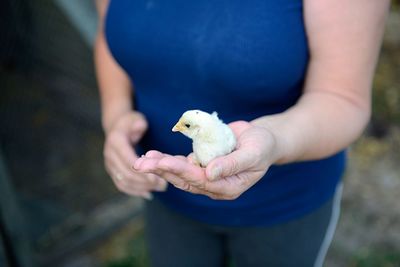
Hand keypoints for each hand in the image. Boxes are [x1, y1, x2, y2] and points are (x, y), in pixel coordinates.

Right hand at [104, 111, 166, 198]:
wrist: (116, 127)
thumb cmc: (131, 122)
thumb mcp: (136, 119)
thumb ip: (139, 124)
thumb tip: (140, 127)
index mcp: (116, 141)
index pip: (128, 160)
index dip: (142, 171)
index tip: (157, 177)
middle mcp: (110, 155)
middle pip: (126, 173)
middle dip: (145, 181)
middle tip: (164, 185)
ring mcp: (110, 164)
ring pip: (124, 181)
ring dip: (142, 187)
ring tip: (160, 188)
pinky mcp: (112, 171)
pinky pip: (121, 184)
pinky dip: (134, 191)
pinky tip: (148, 194)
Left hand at [133, 121, 278, 199]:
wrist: (263, 139)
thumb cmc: (262, 145)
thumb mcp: (253, 153)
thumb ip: (232, 164)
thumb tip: (209, 173)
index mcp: (228, 188)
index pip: (200, 180)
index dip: (179, 170)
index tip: (161, 162)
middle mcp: (215, 186)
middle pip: (184, 180)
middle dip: (162, 171)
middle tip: (140, 164)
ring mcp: (208, 176)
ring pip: (180, 174)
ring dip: (161, 167)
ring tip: (142, 160)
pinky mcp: (202, 165)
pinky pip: (183, 165)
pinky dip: (168, 160)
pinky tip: (153, 155)